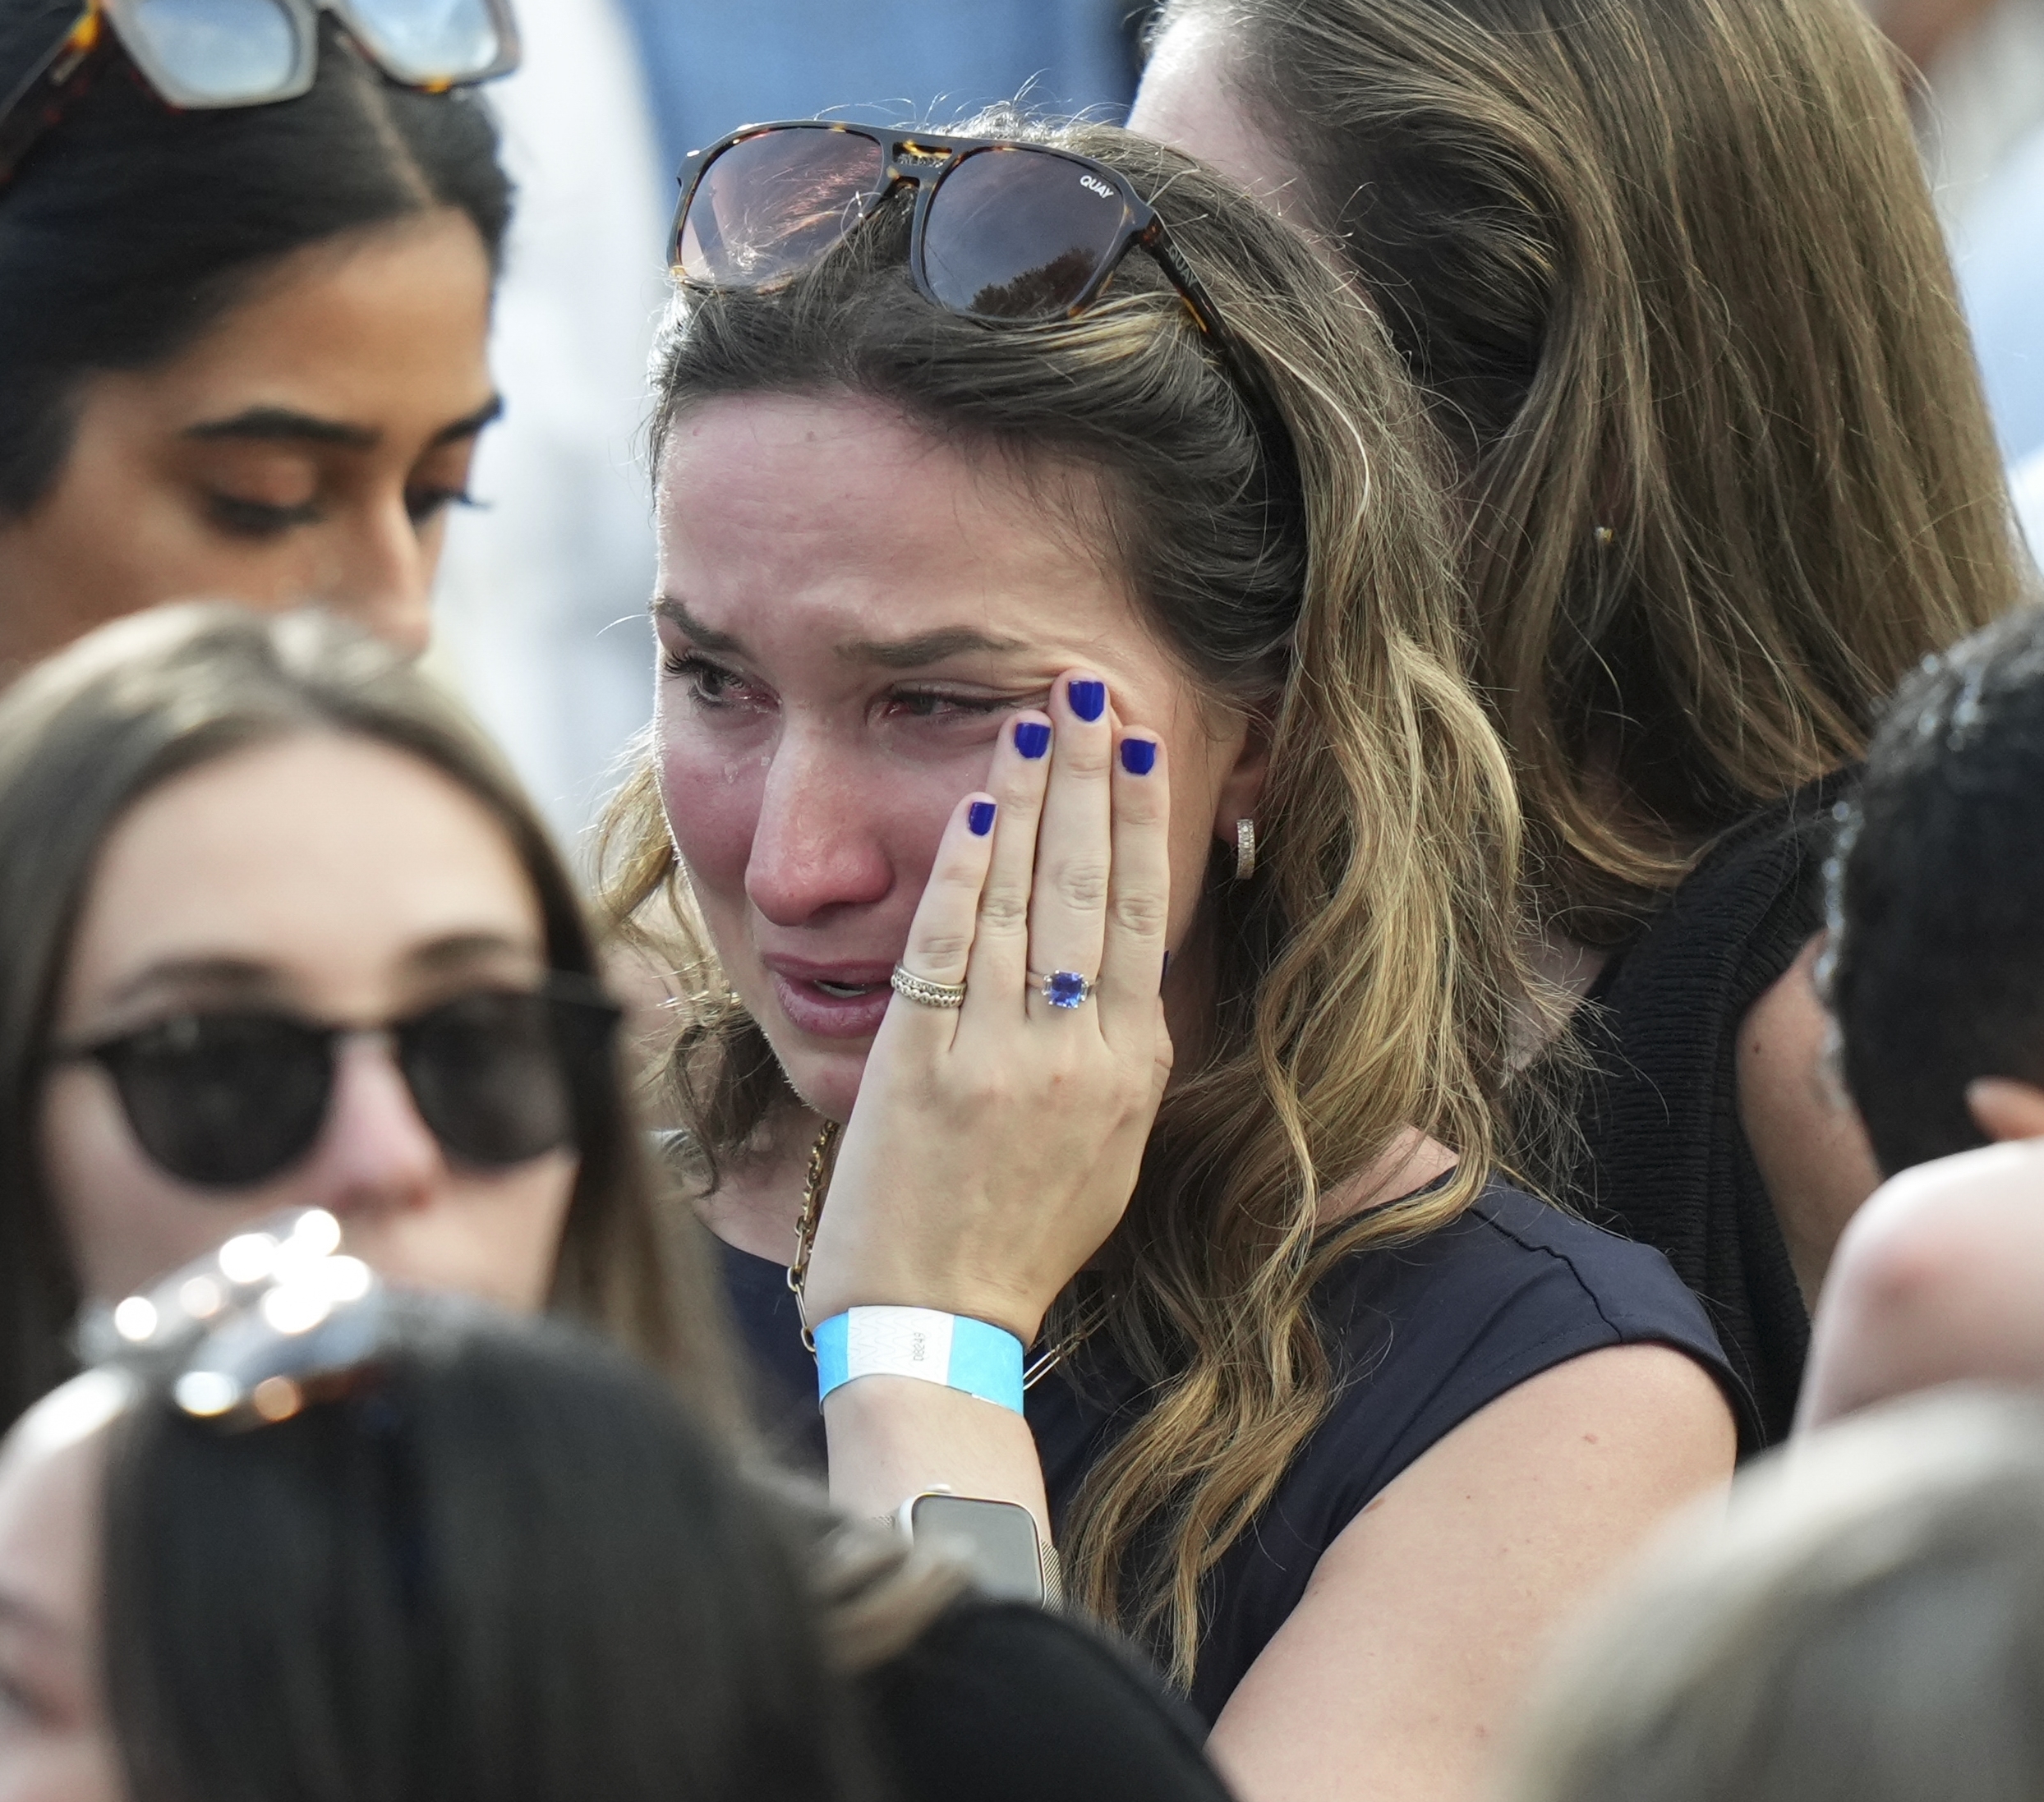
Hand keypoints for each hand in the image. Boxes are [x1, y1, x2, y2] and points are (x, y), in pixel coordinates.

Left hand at [800, 669, 1172, 1346]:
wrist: (936, 1327)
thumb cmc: (1015, 1243)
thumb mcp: (1105, 1153)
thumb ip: (1111, 1059)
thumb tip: (1115, 977)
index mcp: (1131, 1070)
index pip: (1142, 916)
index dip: (1143, 820)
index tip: (1145, 745)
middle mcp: (1076, 1053)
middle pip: (1091, 885)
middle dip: (1093, 774)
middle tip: (1095, 683)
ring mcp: (997, 1055)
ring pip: (1022, 898)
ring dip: (1029, 794)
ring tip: (1038, 712)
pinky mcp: (920, 1066)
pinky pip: (946, 943)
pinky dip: (962, 864)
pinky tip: (971, 797)